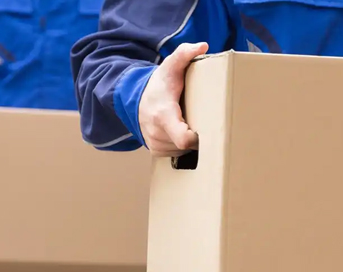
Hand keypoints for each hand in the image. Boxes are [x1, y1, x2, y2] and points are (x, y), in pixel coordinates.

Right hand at [138, 42, 208, 156]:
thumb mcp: (170, 66)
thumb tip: (202, 46)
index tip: (207, 128)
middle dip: (199, 136)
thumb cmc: (159, 84)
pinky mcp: (156, 151)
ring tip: (192, 125)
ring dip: (191, 141)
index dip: (198, 138)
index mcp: (163, 115)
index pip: (184, 139)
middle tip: (205, 122)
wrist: (136, 99)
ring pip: (183, 151)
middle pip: (188, 145)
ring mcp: (155, 144)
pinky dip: (182, 146)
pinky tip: (182, 132)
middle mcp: (157, 133)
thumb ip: (184, 54)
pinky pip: (176, 154)